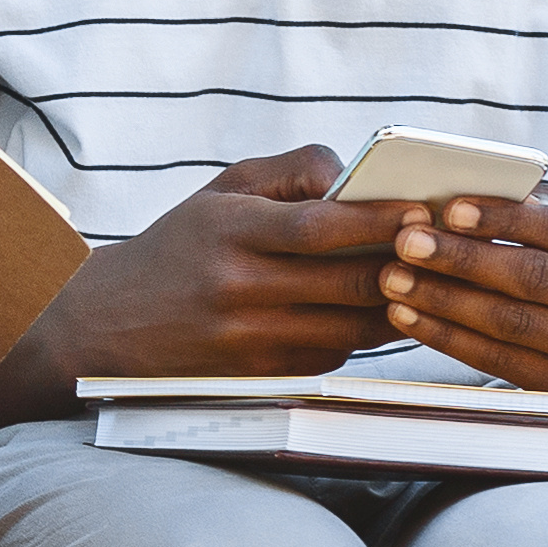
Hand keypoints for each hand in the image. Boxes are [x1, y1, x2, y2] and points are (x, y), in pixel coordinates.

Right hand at [22, 148, 401, 384]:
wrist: (106, 324)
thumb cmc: (177, 247)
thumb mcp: (220, 192)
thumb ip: (290, 171)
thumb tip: (355, 178)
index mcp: (228, 230)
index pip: (322, 225)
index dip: (381, 219)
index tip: (422, 211)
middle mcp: (237, 287)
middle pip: (350, 281)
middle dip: (406, 266)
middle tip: (441, 251)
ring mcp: (248, 338)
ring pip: (353, 327)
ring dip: (395, 307)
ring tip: (420, 283)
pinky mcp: (258, 375)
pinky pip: (332, 356)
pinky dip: (359, 336)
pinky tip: (368, 315)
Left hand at [376, 192, 547, 392]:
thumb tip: (490, 189)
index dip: (503, 219)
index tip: (448, 208)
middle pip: (534, 277)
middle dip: (462, 258)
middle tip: (406, 241)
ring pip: (510, 321)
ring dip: (443, 298)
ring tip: (394, 278)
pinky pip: (496, 360)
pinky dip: (446, 336)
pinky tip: (409, 316)